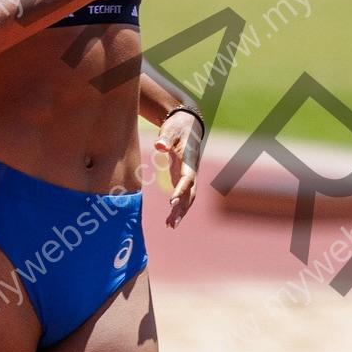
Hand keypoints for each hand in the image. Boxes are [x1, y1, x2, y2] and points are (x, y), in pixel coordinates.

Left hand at [157, 108, 200, 228]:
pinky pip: (183, 196)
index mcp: (189, 160)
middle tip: (173, 223)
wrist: (188, 125)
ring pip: (188, 198)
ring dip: (180, 212)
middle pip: (190, 193)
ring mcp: (189, 176)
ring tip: (170, 225)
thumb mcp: (170, 129)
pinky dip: (177, 208)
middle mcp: (192, 171)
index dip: (181, 190)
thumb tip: (159, 145)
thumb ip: (165, 138)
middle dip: (182, 208)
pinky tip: (169, 221)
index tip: (171, 201)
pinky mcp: (183, 178)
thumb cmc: (177, 127)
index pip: (187, 178)